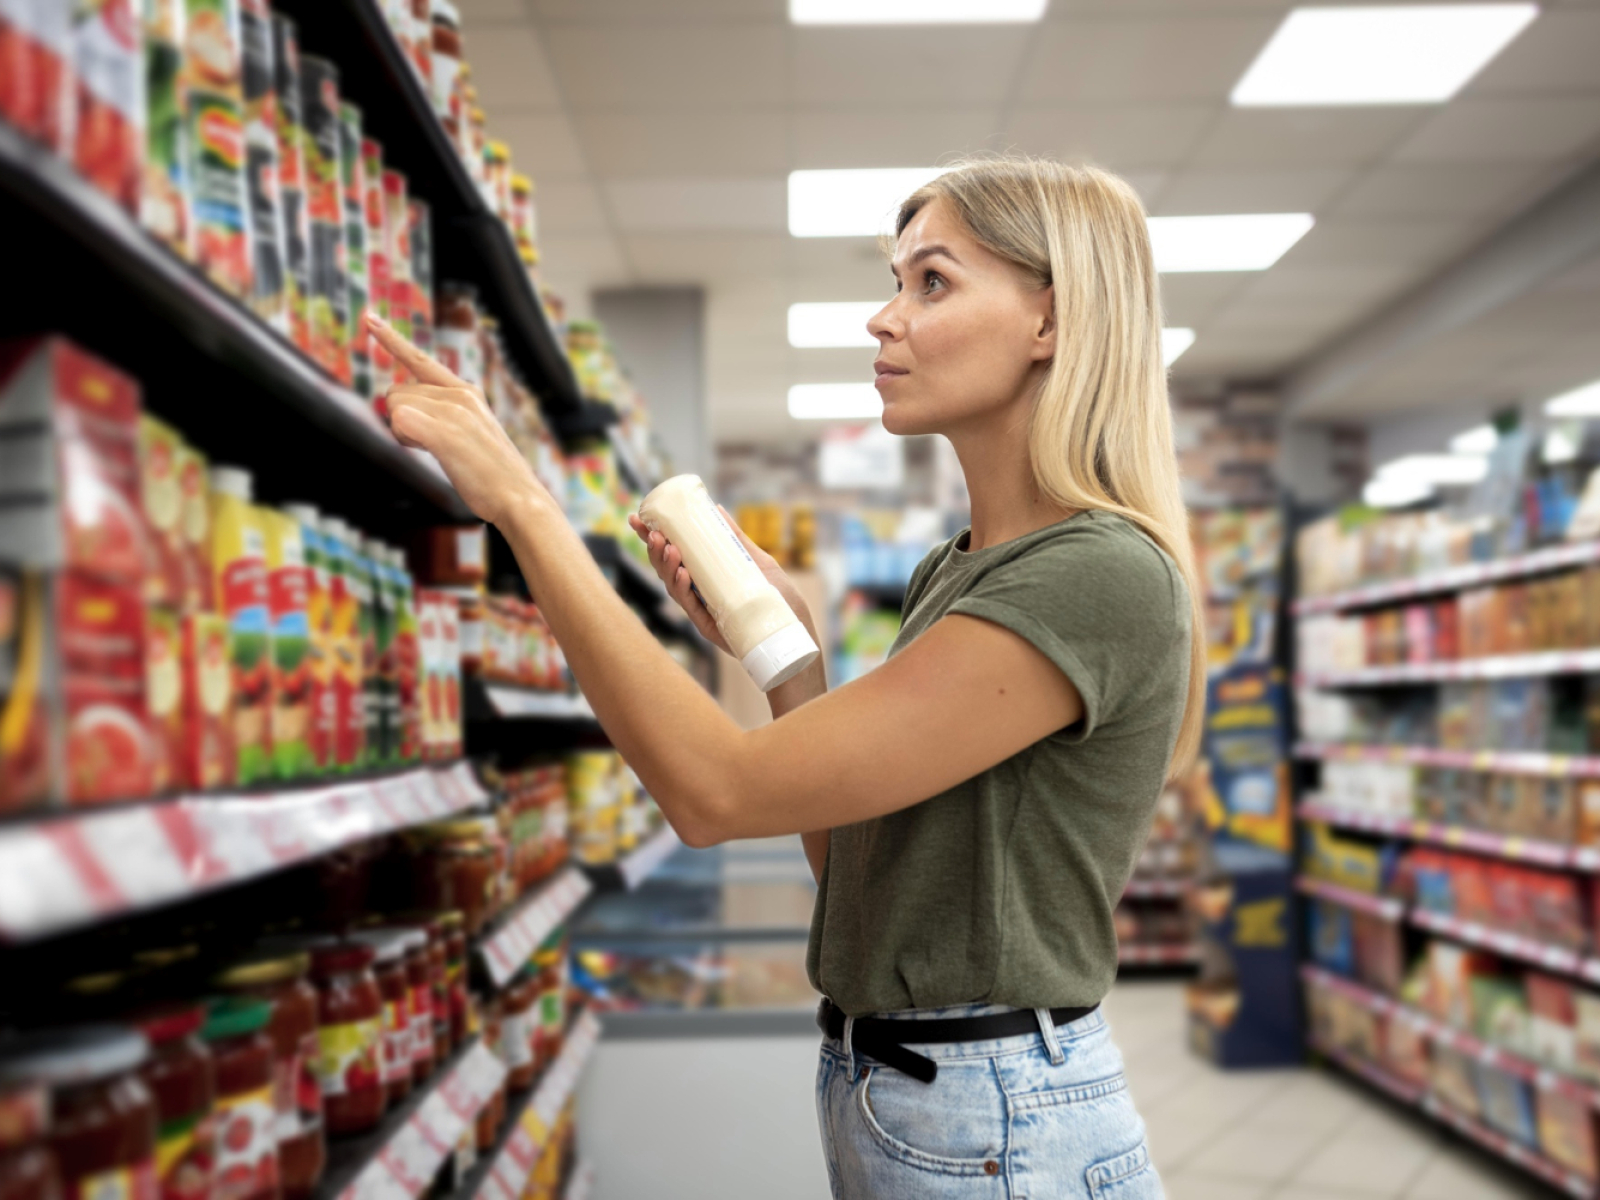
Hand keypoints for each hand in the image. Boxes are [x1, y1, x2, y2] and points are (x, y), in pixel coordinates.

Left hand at [368, 315, 548, 528]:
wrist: (520, 498)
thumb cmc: (492, 476)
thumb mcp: (469, 434)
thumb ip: (440, 417)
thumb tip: (401, 414)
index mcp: (468, 392)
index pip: (421, 360)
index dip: (393, 341)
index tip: (369, 318)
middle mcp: (460, 393)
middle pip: (397, 392)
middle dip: (402, 419)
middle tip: (434, 445)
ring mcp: (453, 410)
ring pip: (395, 406)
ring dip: (404, 434)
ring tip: (440, 452)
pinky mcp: (445, 430)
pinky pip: (399, 421)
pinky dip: (405, 437)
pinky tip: (430, 449)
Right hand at [627, 508, 814, 656]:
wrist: (794, 635)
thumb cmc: (779, 600)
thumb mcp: (759, 562)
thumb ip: (738, 540)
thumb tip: (718, 509)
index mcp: (706, 574)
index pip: (674, 552)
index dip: (654, 536)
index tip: (638, 518)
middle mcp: (699, 591)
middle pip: (667, 567)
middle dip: (654, 548)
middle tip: (652, 532)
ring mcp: (702, 608)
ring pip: (673, 585)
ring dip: (666, 565)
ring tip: (668, 547)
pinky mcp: (708, 625)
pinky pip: (689, 605)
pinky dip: (682, 588)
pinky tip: (682, 572)